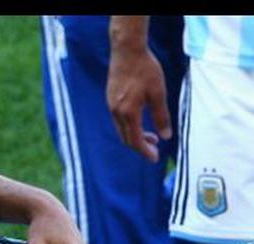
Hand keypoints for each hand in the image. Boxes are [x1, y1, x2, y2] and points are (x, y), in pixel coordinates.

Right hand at [107, 41, 170, 162]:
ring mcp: (111, 107)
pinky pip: (118, 121)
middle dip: (140, 146)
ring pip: (121, 130)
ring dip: (135, 136)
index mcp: (128, 113)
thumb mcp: (158, 93)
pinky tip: (139, 121)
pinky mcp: (110, 100)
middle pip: (126, 138)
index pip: (135, 140)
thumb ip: (161, 116)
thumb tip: (166, 136)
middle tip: (155, 149)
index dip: (145, 152)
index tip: (154, 159)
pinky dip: (129, 127)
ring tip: (150, 137)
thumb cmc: (145, 70)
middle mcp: (116, 113)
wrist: (126, 52)